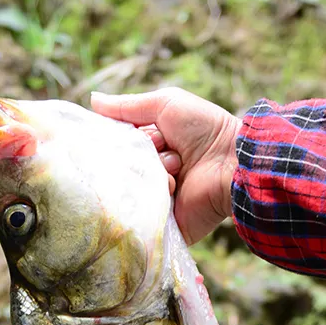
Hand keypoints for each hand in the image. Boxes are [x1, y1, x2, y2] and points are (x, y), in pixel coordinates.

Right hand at [91, 87, 239, 245]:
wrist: (233, 163)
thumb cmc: (205, 129)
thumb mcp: (166, 104)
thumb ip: (128, 106)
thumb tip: (92, 100)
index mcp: (152, 147)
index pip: (119, 146)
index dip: (119, 139)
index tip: (127, 135)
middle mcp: (152, 174)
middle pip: (123, 168)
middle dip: (139, 156)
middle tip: (159, 148)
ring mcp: (158, 199)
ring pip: (132, 190)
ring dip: (154, 174)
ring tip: (178, 167)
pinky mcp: (165, 224)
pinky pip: (144, 216)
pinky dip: (155, 199)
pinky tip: (172, 188)